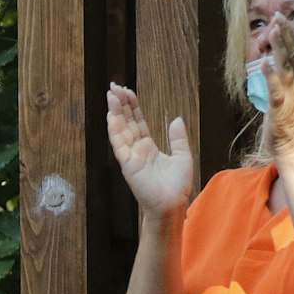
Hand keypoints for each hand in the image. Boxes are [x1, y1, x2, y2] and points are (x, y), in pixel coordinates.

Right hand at [106, 84, 194, 219]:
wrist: (172, 205)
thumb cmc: (177, 187)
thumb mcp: (182, 157)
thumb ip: (178, 138)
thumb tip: (176, 119)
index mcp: (149, 148)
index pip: (137, 122)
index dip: (132, 106)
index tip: (127, 91)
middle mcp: (137, 150)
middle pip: (126, 122)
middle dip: (120, 104)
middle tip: (113, 87)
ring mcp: (131, 156)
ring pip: (120, 129)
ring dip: (115, 112)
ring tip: (111, 95)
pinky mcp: (127, 164)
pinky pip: (119, 143)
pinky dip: (114, 129)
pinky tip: (111, 115)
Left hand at [255, 14, 293, 156]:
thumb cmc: (288, 125)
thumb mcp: (288, 97)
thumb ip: (283, 80)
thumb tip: (274, 66)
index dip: (289, 36)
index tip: (282, 20)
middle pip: (293, 54)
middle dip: (286, 34)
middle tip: (278, 16)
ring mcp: (289, 96)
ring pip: (286, 67)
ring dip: (279, 48)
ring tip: (273, 31)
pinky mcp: (280, 109)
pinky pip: (275, 89)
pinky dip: (270, 75)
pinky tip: (264, 62)